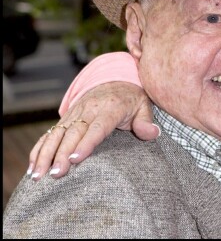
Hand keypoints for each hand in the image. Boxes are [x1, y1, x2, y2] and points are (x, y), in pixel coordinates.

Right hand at [28, 82, 157, 179]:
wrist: (117, 79)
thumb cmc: (132, 98)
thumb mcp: (144, 106)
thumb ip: (146, 121)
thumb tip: (152, 133)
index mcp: (111, 108)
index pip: (98, 127)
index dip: (86, 143)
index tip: (76, 158)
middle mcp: (90, 109)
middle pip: (74, 133)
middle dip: (62, 154)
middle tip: (55, 174)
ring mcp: (76, 113)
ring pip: (58, 133)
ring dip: (46, 153)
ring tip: (38, 174)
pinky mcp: (68, 117)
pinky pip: (52, 132)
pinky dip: (41, 148)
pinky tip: (34, 165)